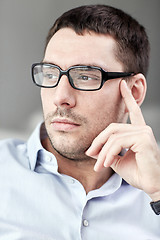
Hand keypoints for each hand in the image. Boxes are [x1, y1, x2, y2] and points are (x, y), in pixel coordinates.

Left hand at [86, 80, 159, 200]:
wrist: (151, 185)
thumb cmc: (138, 173)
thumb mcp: (117, 161)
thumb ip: (106, 152)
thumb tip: (91, 150)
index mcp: (137, 131)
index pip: (133, 111)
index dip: (127, 97)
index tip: (122, 85)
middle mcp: (142, 128)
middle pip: (112, 128)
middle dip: (98, 141)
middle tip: (90, 154)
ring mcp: (143, 132)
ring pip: (113, 136)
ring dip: (102, 152)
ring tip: (99, 165)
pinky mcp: (143, 138)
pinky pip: (118, 142)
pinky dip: (109, 153)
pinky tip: (107, 163)